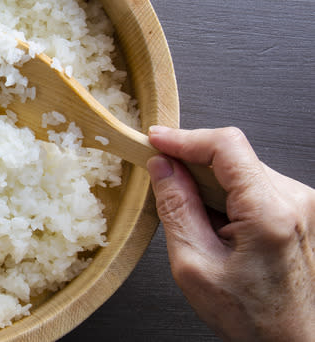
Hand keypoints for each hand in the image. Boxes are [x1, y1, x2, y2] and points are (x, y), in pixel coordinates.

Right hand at [147, 126, 313, 341]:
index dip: (184, 138)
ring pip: (242, 170)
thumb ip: (176, 208)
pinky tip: (219, 227)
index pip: (226, 146)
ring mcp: (303, 206)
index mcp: (270, 213)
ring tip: (200, 224)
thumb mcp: (194, 264)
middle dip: (193, 165)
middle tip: (163, 183)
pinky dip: (228, 197)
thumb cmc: (251, 317)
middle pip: (233, 157)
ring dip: (211, 185)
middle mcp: (296, 201)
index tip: (156, 140)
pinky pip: (255, 186)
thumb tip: (162, 167)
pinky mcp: (300, 212)